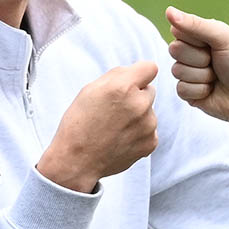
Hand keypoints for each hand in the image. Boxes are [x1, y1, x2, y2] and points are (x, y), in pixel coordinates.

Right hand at [38, 61, 158, 192]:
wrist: (77, 161)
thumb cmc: (80, 122)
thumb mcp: (90, 89)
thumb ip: (117, 75)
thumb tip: (138, 71)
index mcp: (122, 87)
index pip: (150, 68)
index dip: (139, 74)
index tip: (130, 83)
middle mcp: (139, 105)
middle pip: (150, 90)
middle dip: (137, 96)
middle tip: (115, 109)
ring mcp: (148, 125)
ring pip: (149, 111)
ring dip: (138, 115)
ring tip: (115, 127)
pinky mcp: (151, 142)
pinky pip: (150, 130)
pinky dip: (139, 133)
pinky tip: (121, 139)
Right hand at [165, 6, 228, 125]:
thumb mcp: (222, 37)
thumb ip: (195, 24)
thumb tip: (168, 10)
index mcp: (199, 36)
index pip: (178, 30)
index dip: (195, 39)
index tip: (213, 44)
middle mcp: (192, 53)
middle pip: (174, 50)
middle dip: (199, 58)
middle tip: (216, 62)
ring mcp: (189, 73)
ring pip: (177, 70)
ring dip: (201, 76)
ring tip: (217, 77)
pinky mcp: (188, 93)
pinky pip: (181, 89)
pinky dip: (200, 90)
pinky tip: (212, 90)